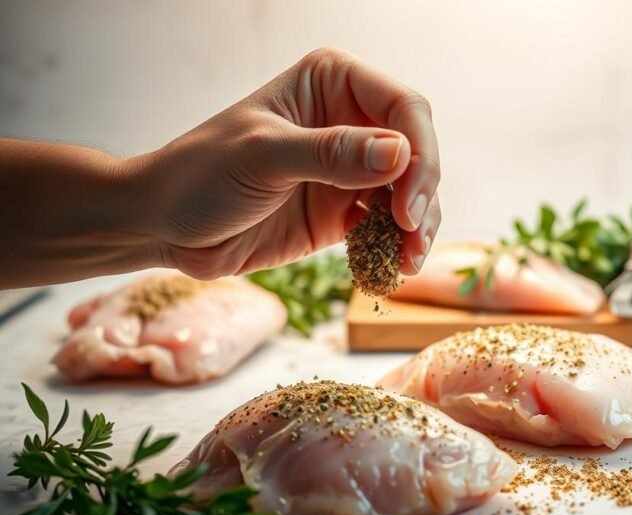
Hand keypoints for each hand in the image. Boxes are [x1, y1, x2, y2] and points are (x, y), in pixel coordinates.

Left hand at [136, 47, 440, 278]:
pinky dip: (399, 247)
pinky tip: (394, 268)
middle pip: (418, 151)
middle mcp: (350, 121)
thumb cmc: (198, 174)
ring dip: (419, 227)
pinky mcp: (346, 212)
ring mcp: (351, 169)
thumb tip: (400, 154)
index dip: (418, 153)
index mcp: (332, 84)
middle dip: (422, 194)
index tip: (406, 202)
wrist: (164, 227)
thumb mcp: (262, 157)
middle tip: (409, 234)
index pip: (404, 107)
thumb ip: (331, 153)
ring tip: (407, 261)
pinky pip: (390, 227)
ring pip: (412, 192)